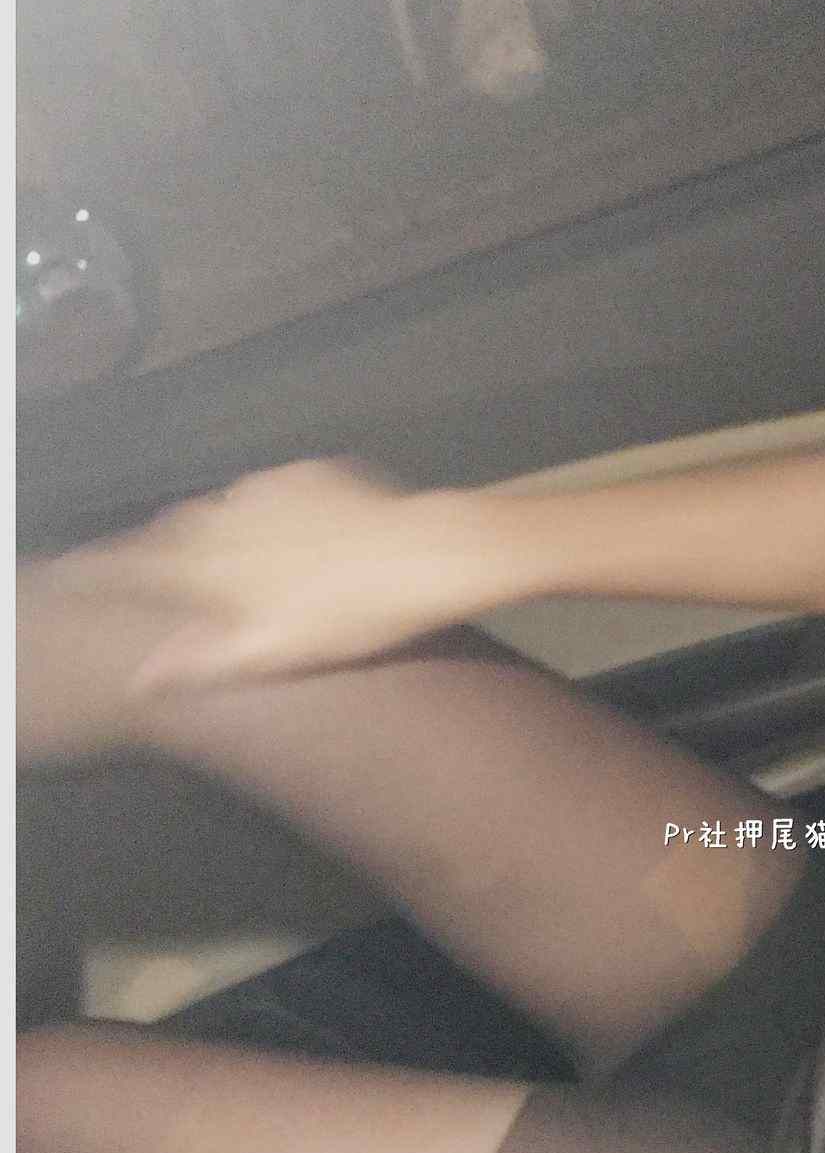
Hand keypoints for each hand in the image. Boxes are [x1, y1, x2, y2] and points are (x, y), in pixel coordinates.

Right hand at [81, 460, 487, 689]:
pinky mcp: (306, 474)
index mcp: (209, 565)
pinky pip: (271, 494)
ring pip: (221, 512)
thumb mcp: (275, 652)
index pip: (132, 566)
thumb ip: (204, 660)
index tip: (70, 576)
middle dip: (162, 554)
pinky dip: (270, 515)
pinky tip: (301, 539)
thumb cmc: (350, 616)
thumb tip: (144, 678)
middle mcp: (224, 517)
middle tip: (172, 581)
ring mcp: (265, 489)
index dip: (97, 572)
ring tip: (247, 565)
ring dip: (220, 533)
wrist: (425, 554)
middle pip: (172, 534)